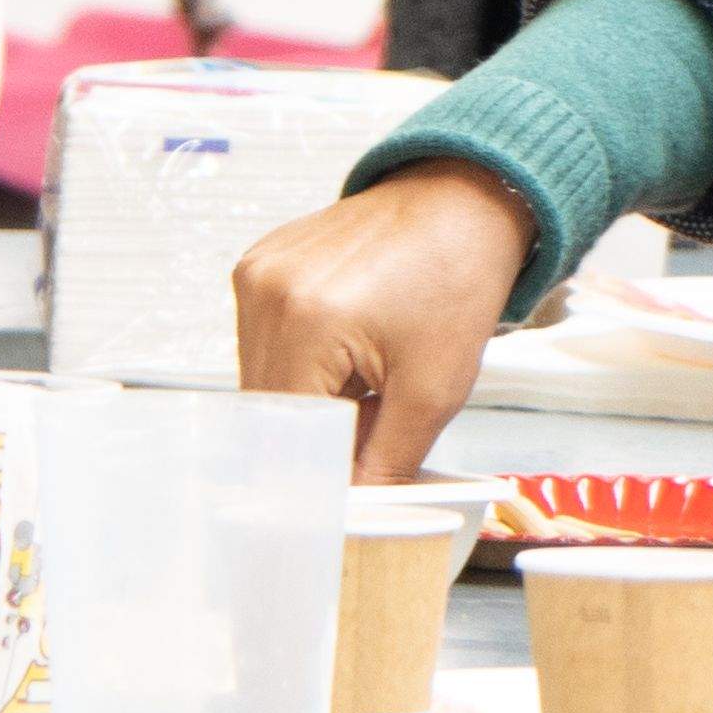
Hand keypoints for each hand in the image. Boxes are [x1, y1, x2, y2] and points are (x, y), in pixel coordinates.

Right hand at [232, 162, 537, 478]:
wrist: (458, 202)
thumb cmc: (456, 281)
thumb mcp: (435, 388)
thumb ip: (385, 460)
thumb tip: (352, 510)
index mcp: (307, 322)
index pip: (283, 431)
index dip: (313, 468)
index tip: (344, 491)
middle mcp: (265, 293)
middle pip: (264, 405)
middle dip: (311, 434)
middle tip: (367, 432)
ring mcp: (254, 273)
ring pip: (259, 375)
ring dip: (303, 397)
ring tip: (362, 380)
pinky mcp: (257, 264)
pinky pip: (262, 339)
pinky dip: (298, 361)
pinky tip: (344, 346)